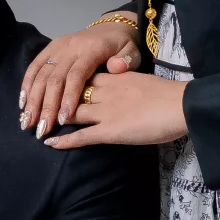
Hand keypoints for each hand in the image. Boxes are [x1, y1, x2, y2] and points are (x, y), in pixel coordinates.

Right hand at [19, 21, 139, 138]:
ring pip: (42, 74)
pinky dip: (27, 85)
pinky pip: (35, 66)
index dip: (68, 98)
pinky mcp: (50, 48)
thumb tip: (116, 68)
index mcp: (91, 49)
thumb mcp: (132, 52)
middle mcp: (71, 47)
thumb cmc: (122, 47)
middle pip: (55, 78)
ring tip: (27, 121)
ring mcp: (58, 47)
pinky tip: (22, 103)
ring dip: (33, 99)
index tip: (62, 120)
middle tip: (41, 129)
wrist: (111, 27)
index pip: (77, 75)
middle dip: (46, 105)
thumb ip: (126, 61)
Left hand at [44, 71, 187, 148]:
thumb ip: (128, 82)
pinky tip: (49, 143)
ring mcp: (107, 111)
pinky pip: (82, 136)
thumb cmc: (170, 95)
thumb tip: (121, 85)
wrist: (182, 105)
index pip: (84, 76)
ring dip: (54, 119)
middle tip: (38, 107)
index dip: (68, 82)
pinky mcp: (111, 130)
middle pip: (72, 93)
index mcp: (116, 77)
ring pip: (72, 113)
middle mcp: (106, 91)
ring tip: (37, 126)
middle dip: (54, 100)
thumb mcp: (144, 81)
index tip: (54, 85)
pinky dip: (64, 140)